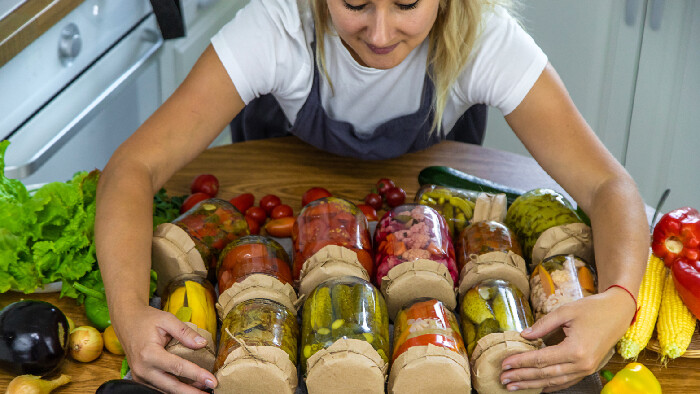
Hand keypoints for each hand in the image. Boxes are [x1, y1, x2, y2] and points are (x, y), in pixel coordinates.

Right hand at [112, 303, 216, 392]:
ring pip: (166, 390)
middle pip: (172, 386)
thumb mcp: (167, 319)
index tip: (212, 380)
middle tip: (210, 391)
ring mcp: (140, 376)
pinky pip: (160, 388)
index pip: (177, 368)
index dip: (197, 375)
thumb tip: (202, 344)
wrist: (126, 321)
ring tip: (202, 391)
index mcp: (149, 354)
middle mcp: (143, 369)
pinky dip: (174, 389)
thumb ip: (185, 332)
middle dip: (192, 392)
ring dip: (184, 392)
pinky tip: (188, 388)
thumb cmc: (146, 319)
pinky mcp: (141, 379)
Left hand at [500, 287, 634, 391]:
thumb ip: (543, 325)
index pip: (540, 359)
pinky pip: (566, 382)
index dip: (520, 362)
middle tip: (504, 379)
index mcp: (575, 349)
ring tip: (514, 385)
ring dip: (533, 384)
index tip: (504, 364)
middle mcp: (581, 364)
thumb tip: (524, 335)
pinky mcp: (588, 369)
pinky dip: (550, 386)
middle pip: (545, 374)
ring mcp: (586, 369)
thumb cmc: (593, 309)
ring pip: (554, 381)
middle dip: (522, 377)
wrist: (618, 312)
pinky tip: (537, 387)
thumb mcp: (565, 311)